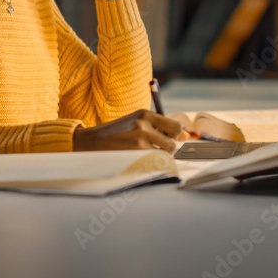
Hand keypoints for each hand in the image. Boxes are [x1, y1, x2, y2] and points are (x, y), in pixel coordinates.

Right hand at [73, 109, 188, 151]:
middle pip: (173, 142)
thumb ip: (160, 128)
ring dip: (158, 157)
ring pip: (165, 154)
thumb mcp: (136, 124)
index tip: (169, 141)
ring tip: (143, 154)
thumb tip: (186, 136)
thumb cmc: (117, 134)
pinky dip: (151, 164)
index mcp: (145, 113)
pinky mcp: (135, 151)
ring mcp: (139, 138)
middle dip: (167, 149)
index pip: (176, 126)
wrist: (90, 141)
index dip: (175, 137)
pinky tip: (138, 160)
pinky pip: (155, 161)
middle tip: (153, 150)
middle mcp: (143, 123)